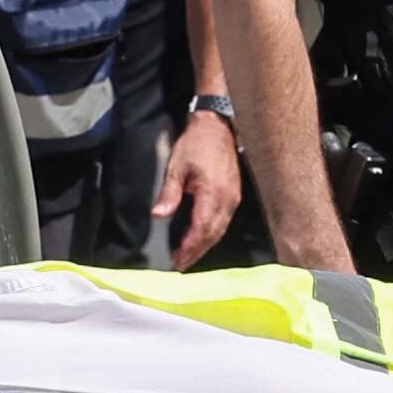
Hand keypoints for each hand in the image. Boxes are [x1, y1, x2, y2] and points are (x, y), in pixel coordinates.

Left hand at [157, 110, 244, 264]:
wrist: (216, 127)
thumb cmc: (195, 144)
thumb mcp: (176, 167)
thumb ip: (169, 193)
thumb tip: (159, 215)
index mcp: (213, 193)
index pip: (202, 228)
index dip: (190, 246)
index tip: (177, 259)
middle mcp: (227, 199)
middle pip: (213, 234)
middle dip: (196, 252)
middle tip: (180, 265)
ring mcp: (233, 198)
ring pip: (220, 230)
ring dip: (204, 246)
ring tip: (188, 257)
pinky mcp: (233, 195)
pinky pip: (224, 221)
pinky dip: (212, 234)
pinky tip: (200, 239)